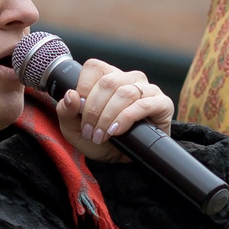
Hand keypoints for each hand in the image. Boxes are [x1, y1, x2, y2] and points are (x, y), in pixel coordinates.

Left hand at [57, 60, 171, 162]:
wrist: (121, 161)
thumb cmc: (99, 140)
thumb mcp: (74, 129)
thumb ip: (66, 111)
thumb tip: (71, 95)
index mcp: (108, 77)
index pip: (94, 67)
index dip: (84, 87)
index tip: (79, 110)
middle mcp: (128, 79)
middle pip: (108, 82)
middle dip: (94, 110)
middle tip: (89, 131)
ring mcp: (147, 89)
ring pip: (125, 93)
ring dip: (108, 117)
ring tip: (101, 135)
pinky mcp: (162, 103)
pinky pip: (143, 105)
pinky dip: (126, 118)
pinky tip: (117, 131)